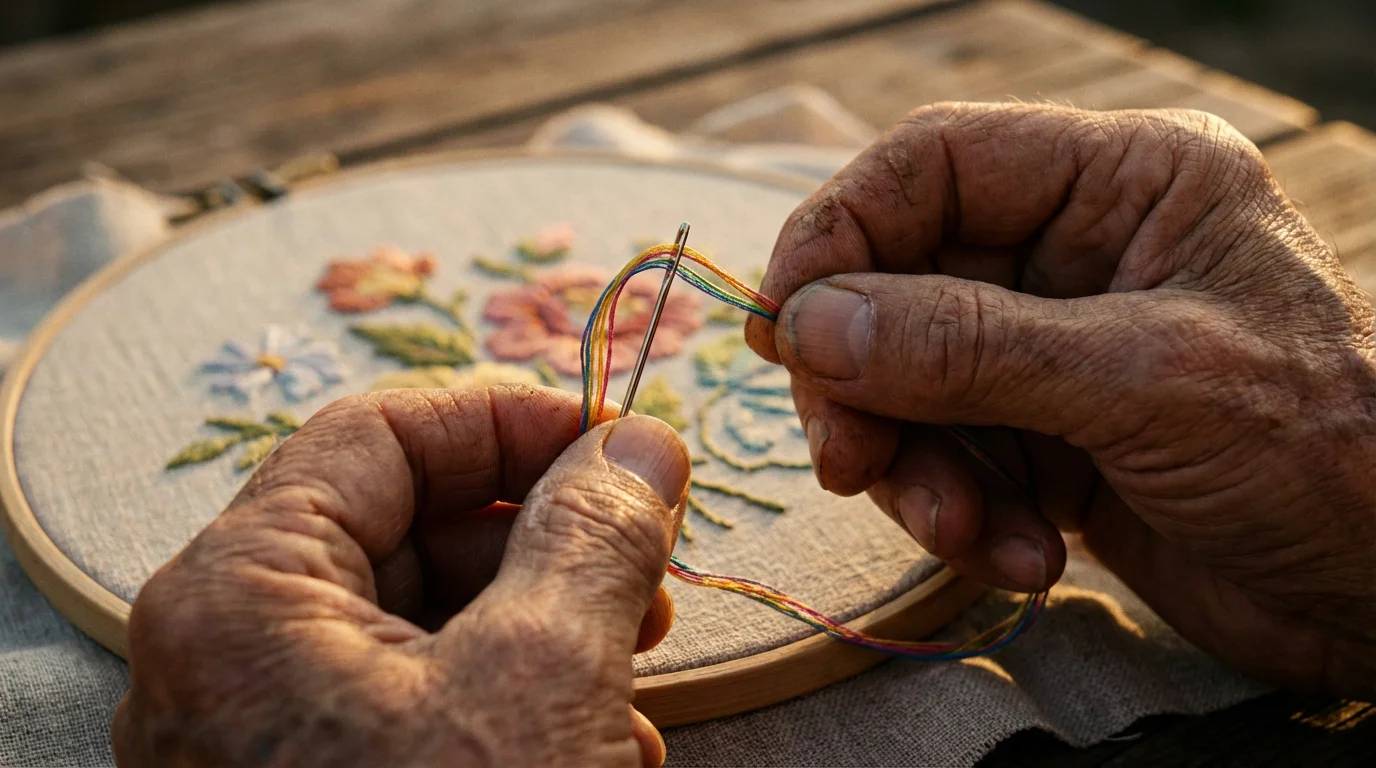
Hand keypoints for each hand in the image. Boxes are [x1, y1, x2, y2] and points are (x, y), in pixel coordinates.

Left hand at [112, 386, 689, 766]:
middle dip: (547, 536)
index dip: (510, 417)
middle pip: (406, 524)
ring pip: (427, 617)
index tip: (621, 440)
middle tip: (651, 562)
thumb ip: (594, 535)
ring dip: (551, 627)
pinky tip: (601, 747)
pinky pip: (423, 701)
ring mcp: (274, 730)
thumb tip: (642, 444)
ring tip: (639, 673)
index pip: (379, 435)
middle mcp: (235, 654)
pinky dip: (519, 699)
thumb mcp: (544, 679)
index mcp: (241, 596)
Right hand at [746, 102, 1375, 697]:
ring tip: (961, 530)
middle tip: (848, 459)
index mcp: (1123, 182)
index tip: (783, 326)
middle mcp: (1078, 254)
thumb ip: (967, 348)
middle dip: (867, 381)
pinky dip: (963, 516)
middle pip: (900, 284)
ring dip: (916, 468)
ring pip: (911, 386)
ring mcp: (1058, 351)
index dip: (839, 233)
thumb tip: (807, 322)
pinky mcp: (1050, 440)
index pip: (930, 166)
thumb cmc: (1329, 453)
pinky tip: (1021, 559)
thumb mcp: (1143, 382)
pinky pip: (951, 459)